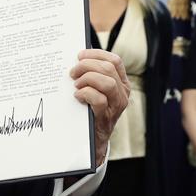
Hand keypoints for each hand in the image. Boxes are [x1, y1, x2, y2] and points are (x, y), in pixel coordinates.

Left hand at [70, 49, 129, 165]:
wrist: (92, 140)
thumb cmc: (90, 110)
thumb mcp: (95, 91)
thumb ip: (91, 76)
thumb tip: (75, 60)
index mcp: (121, 83)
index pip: (114, 60)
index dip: (96, 54)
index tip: (79, 55)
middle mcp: (122, 93)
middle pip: (108, 68)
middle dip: (86, 66)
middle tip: (72, 73)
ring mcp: (116, 105)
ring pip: (107, 82)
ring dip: (87, 79)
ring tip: (76, 85)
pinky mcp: (106, 117)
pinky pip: (99, 99)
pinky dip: (85, 94)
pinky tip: (77, 96)